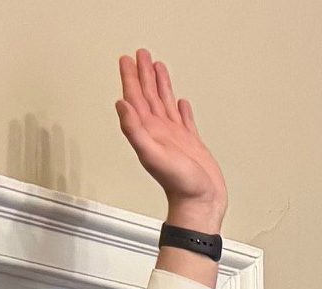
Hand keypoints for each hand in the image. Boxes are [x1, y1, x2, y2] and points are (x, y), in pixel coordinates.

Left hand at [115, 50, 226, 231]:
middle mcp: (159, 130)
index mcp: (148, 130)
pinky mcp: (190, 143)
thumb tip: (121, 104)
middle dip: (143, 74)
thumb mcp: (153, 155)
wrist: (201, 202)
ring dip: (160, 84)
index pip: (136, 97)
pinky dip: (180, 108)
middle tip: (141, 54)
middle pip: (148, 95)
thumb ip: (135, 130)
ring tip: (158, 66)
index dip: (130, 77)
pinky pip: (183, 120)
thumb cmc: (179, 184)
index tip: (127, 59)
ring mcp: (174, 136)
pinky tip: (179, 102)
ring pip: (164, 103)